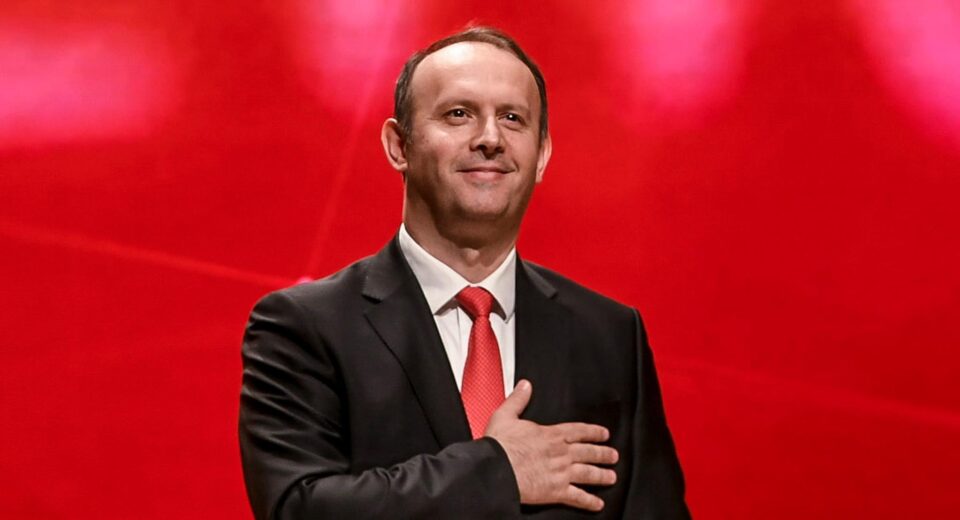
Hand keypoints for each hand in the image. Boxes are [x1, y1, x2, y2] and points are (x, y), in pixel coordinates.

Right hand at [485, 379, 618, 511]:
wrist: (496, 469)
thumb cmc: (500, 446)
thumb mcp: (506, 415)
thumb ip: (518, 400)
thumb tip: (525, 386)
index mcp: (551, 435)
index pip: (578, 431)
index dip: (593, 432)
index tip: (603, 434)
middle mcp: (561, 453)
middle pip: (588, 452)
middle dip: (603, 453)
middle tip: (613, 455)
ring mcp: (561, 472)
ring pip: (588, 473)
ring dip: (602, 475)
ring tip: (611, 477)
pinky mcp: (556, 491)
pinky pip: (577, 497)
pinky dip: (589, 501)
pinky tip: (597, 504)